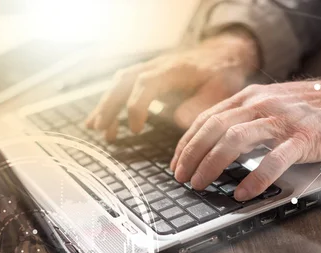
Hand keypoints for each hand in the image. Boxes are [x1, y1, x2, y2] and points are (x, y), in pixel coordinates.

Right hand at [85, 29, 258, 141]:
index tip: (135, 129)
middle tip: (103, 130)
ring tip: (98, 129)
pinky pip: (123, 85)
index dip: (137, 106)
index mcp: (174, 69)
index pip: (146, 84)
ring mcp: (150, 69)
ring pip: (120, 82)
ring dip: (107, 104)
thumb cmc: (222, 73)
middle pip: (125, 81)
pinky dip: (111, 102)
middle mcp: (157, 66)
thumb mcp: (220, 88)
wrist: (223, 53)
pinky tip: (102, 120)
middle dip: (111, 106)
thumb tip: (177, 120)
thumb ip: (200, 104)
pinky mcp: (148, 75)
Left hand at [171, 75, 320, 200]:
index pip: (207, 119)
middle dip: (191, 156)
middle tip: (182, 179)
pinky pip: (273, 160)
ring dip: (212, 165)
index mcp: (250, 98)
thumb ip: (245, 118)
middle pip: (214, 129)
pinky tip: (242, 193)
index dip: (187, 144)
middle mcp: (261, 105)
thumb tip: (215, 142)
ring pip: (235, 140)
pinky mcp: (304, 138)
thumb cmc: (312, 110)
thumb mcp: (271, 105)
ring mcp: (282, 121)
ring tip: (201, 185)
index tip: (177, 164)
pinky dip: (254, 178)